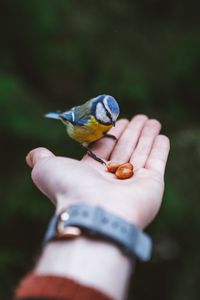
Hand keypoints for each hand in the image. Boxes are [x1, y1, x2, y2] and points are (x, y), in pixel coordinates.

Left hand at [26, 115, 169, 228]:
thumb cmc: (69, 188)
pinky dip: (160, 149)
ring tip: (152, 120)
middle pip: (125, 148)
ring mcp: (133, 182)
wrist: (93, 212)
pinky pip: (157, 162)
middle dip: (132, 132)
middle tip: (140, 117)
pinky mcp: (152, 185)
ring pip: (141, 153)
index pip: (105, 148)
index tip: (119, 120)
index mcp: (91, 173)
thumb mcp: (47, 168)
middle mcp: (112, 179)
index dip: (112, 134)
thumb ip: (41, 158)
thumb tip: (32, 154)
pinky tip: (161, 135)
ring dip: (147, 136)